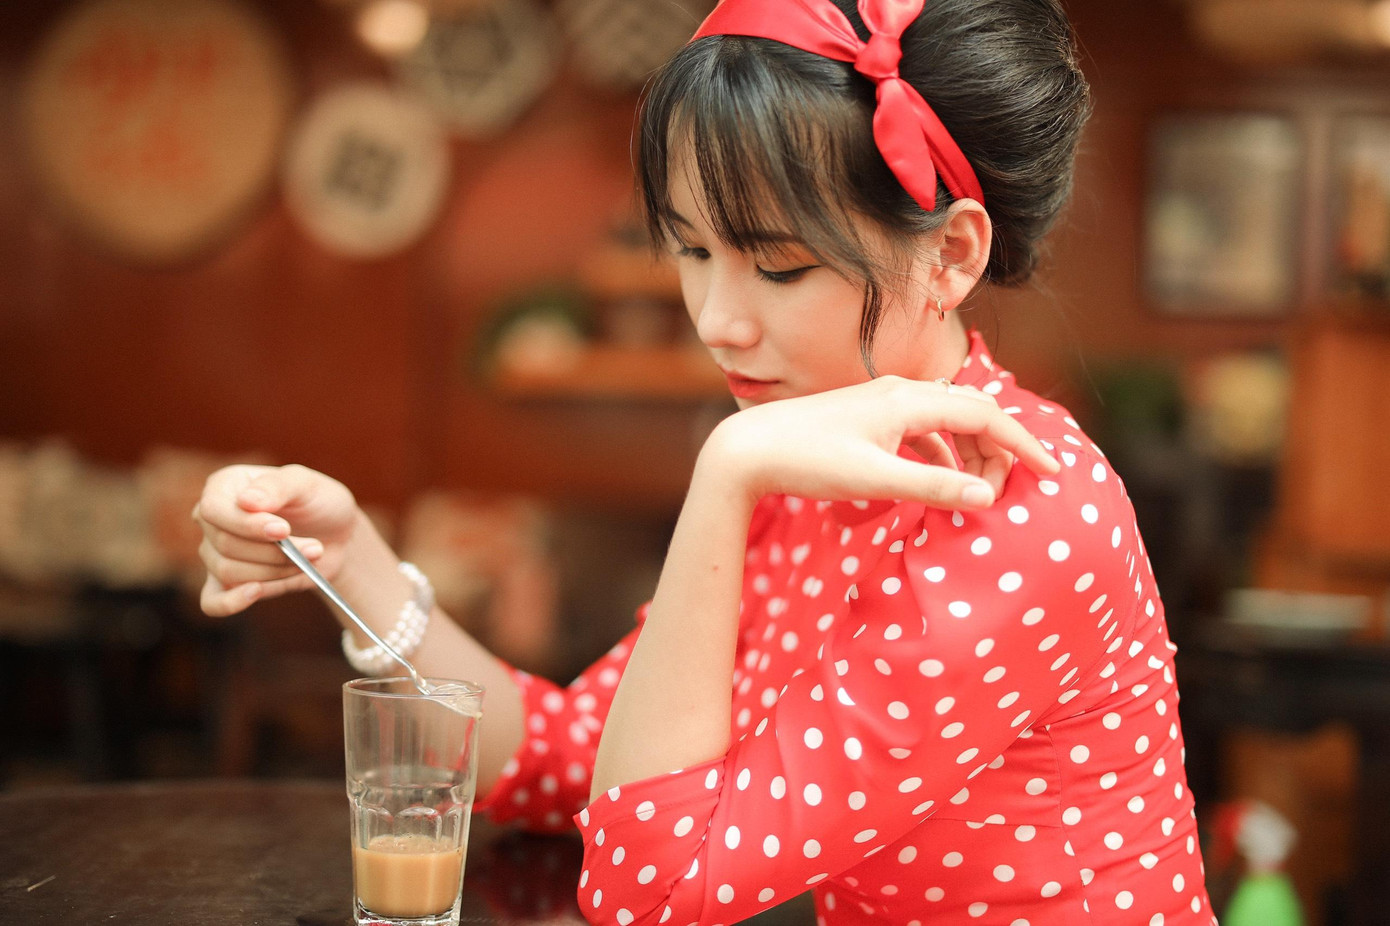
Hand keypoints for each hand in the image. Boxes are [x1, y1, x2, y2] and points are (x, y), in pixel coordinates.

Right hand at [193, 464, 358, 616]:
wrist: (336, 536)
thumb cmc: (318, 502)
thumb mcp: (306, 484)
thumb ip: (277, 486)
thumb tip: (245, 501)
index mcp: (223, 486)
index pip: (213, 510)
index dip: (246, 525)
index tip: (283, 530)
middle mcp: (211, 520)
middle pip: (225, 545)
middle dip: (275, 552)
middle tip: (315, 548)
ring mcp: (215, 553)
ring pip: (229, 571)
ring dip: (276, 570)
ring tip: (310, 558)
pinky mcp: (227, 583)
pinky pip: (213, 602)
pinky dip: (232, 602)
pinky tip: (256, 592)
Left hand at [701, 375, 1058, 508]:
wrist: (749, 449)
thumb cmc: (808, 461)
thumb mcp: (873, 480)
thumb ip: (931, 488)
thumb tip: (986, 497)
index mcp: (909, 401)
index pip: (986, 416)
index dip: (1023, 444)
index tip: (1052, 472)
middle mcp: (901, 392)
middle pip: (973, 414)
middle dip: (999, 451)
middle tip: (1008, 493)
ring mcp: (884, 403)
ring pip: (947, 423)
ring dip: (969, 455)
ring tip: (976, 494)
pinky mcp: (868, 418)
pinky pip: (923, 431)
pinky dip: (942, 456)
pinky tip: (938, 484)